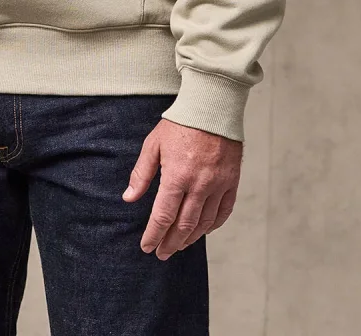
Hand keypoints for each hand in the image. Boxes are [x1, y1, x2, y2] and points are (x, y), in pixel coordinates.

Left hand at [122, 117, 241, 258]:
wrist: (211, 107)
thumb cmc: (179, 124)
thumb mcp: (153, 145)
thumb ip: (142, 173)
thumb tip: (129, 197)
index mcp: (177, 176)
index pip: (163, 216)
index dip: (154, 235)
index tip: (147, 247)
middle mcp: (199, 185)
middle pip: (184, 225)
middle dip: (170, 243)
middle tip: (162, 253)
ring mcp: (218, 184)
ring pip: (204, 222)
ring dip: (191, 238)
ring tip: (179, 245)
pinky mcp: (232, 181)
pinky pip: (224, 211)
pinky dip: (213, 225)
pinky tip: (203, 230)